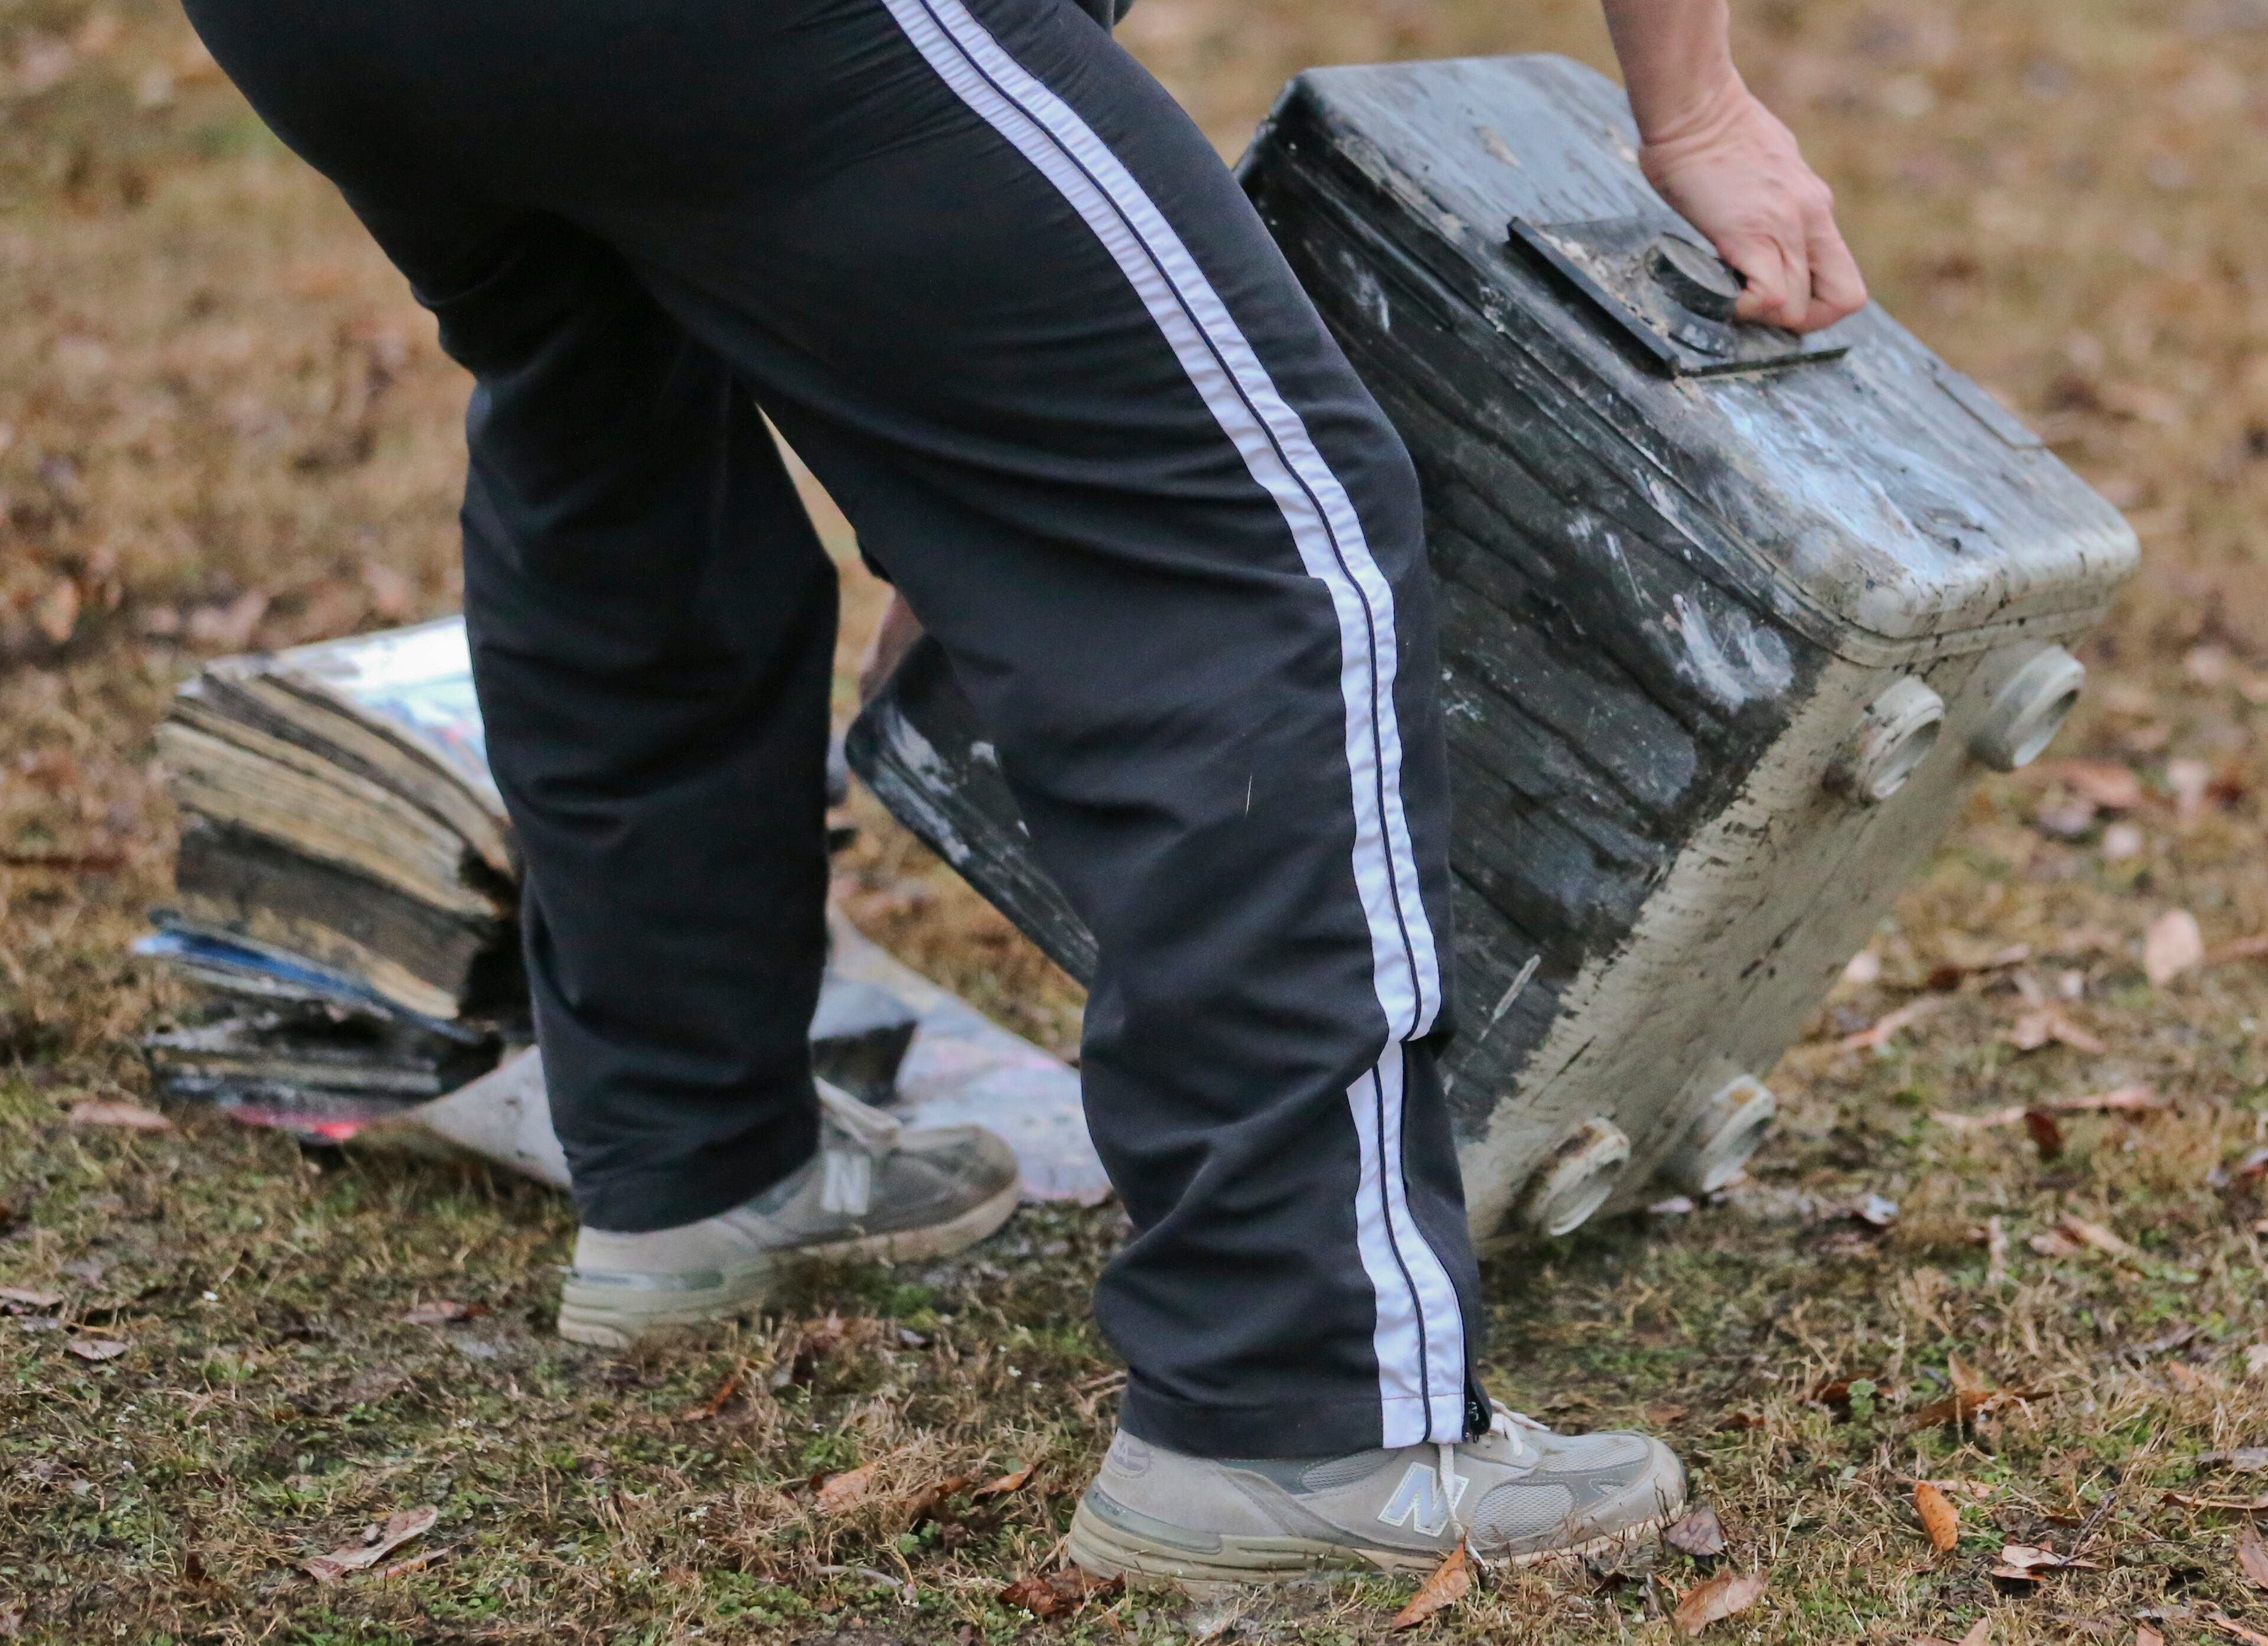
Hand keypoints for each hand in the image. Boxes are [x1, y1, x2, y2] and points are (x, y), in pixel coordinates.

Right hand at [1637, 85, 1865, 332]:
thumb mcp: (1762, 167)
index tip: (1779, 300)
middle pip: (1842, 300)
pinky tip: (1719, 292)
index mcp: (1815, 204)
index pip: (1845, 279)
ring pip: (1801, 307)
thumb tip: (1754, 220)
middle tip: (1763, 311)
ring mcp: (1786, 226)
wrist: (1693, 106)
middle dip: (1804, 321)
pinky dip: (1745, 308)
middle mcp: (1812, 216)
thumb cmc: (1711, 131)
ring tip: (1732, 296)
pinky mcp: (1751, 234)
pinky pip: (1769, 297)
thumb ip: (1771, 200)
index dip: (1817, 304)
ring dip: (1767, 316)